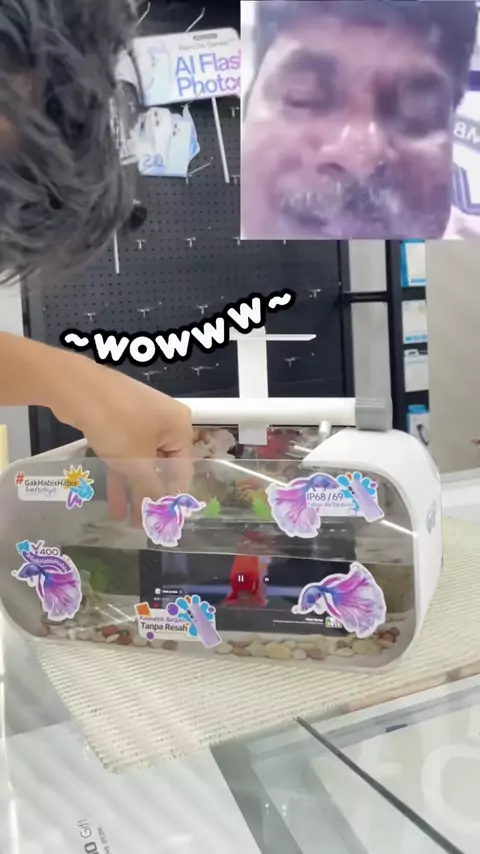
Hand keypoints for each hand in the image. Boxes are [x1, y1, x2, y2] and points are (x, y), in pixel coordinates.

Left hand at [0, 335, 193, 514]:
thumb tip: (162, 514)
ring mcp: (141, 420)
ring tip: (128, 521)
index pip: (183, 470)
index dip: (172, 498)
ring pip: (141, 462)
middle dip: (150, 496)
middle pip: (161, 467)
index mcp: (180, 427)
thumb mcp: (137, 462)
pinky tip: (115, 502)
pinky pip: (125, 453)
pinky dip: (121, 475)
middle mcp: (165, 423)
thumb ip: (151, 490)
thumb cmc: (117, 424)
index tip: (164, 524)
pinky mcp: (119, 421)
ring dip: (134, 490)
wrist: (79, 388)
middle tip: (144, 525)